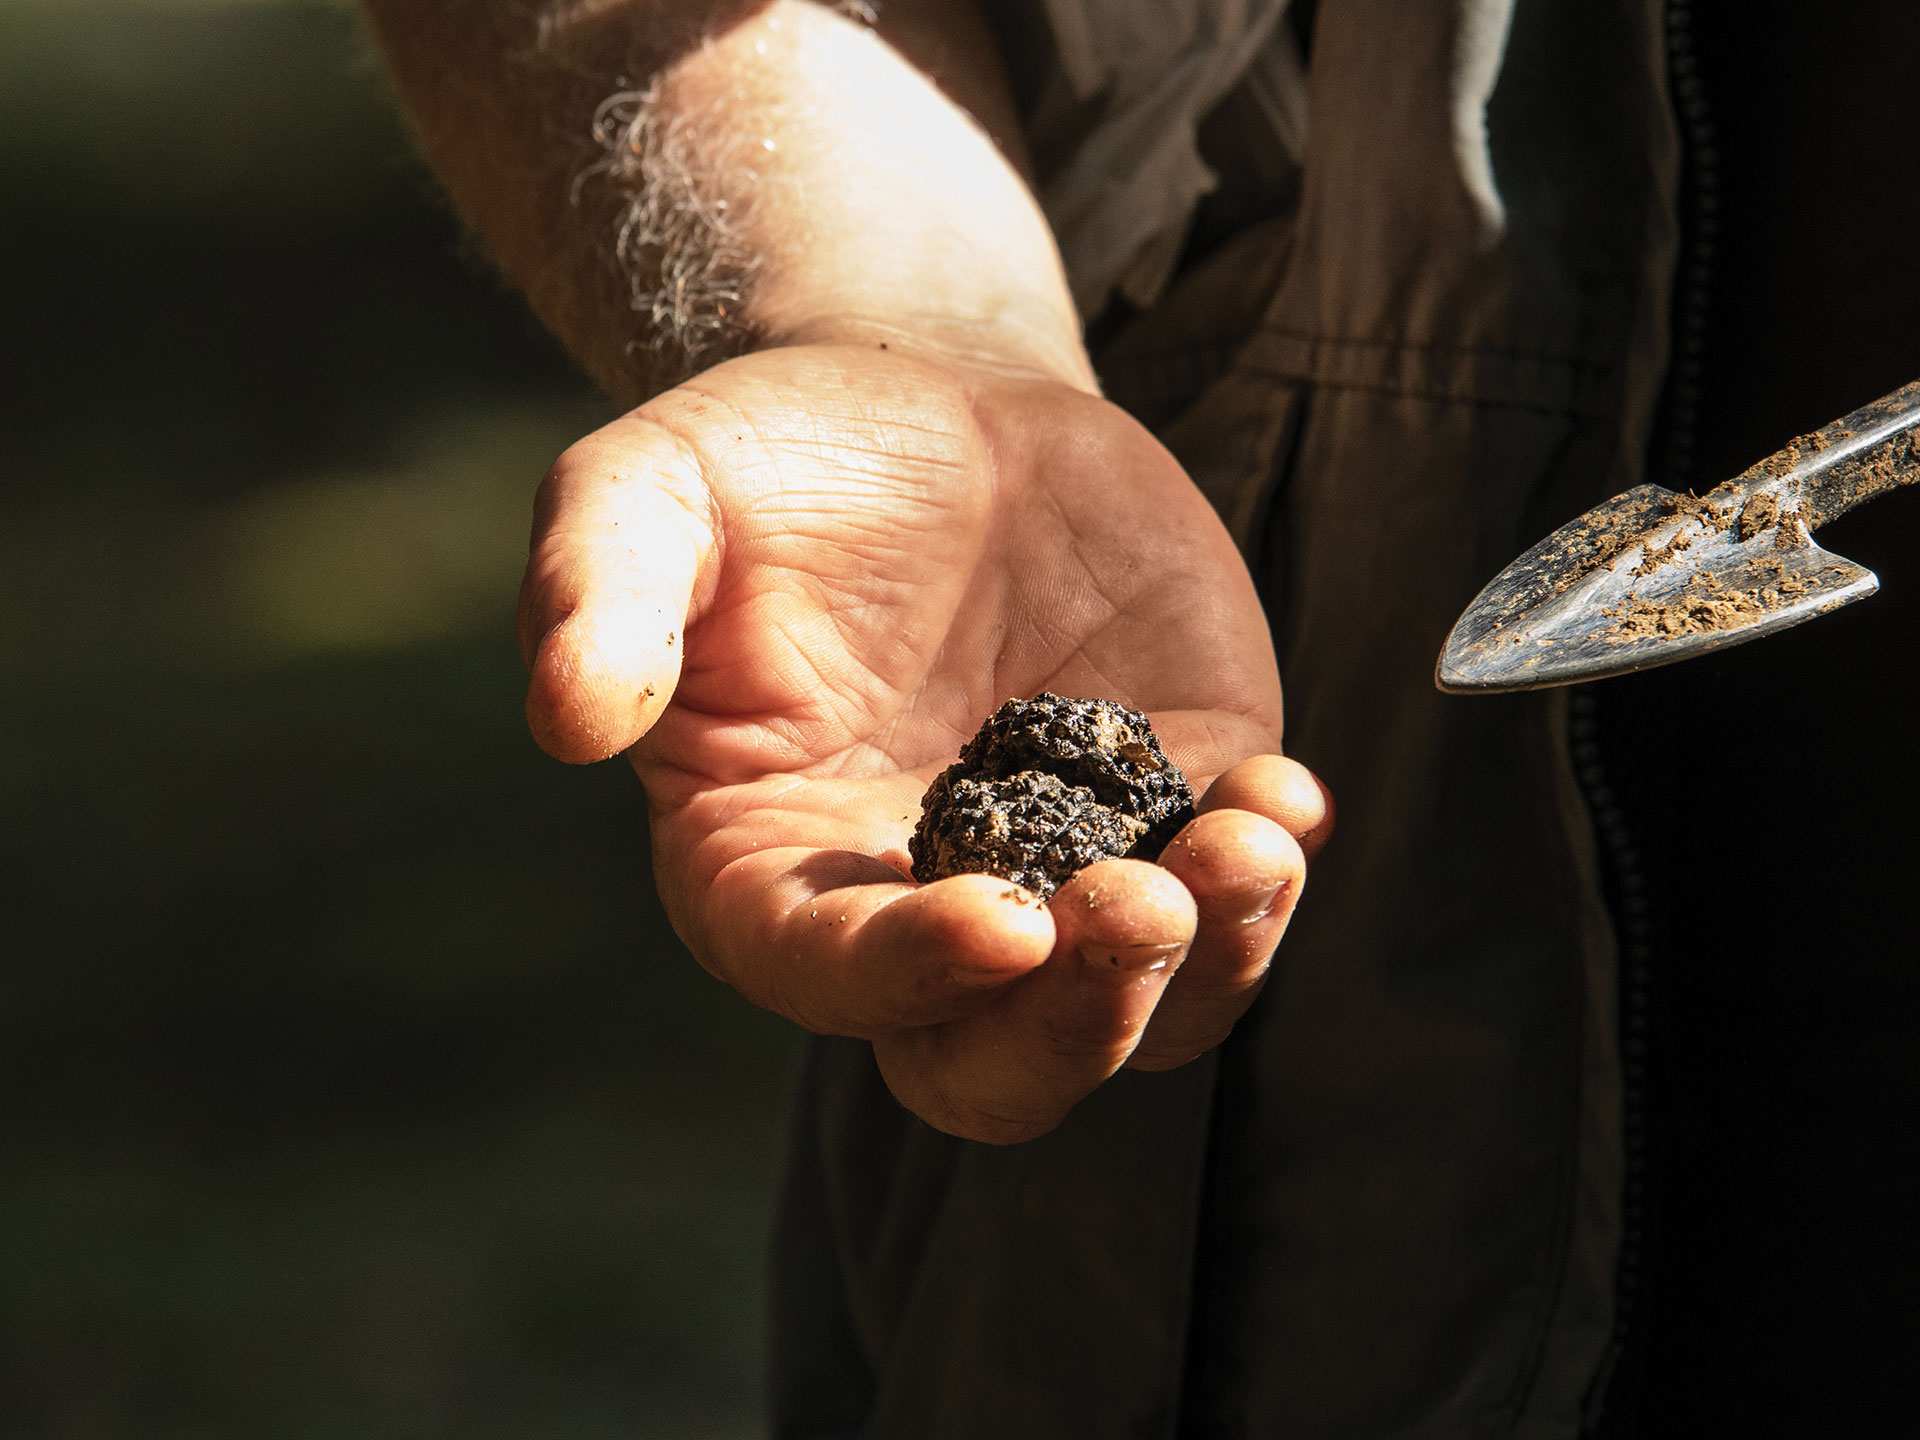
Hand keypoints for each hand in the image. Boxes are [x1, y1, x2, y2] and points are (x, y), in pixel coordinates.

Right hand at [519, 342, 1330, 1142]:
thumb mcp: (650, 495)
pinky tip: (1284, 796)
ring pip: (1146, 1005)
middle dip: (1080, 1021)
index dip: (913, 973)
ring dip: (1209, 958)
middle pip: (1001, 1061)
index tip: (1001, 917)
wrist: (925, 406)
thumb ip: (600, 596)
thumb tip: (568, 719)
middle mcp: (917, 906)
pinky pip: (1231, 890)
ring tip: (1248, 842)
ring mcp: (1059, 864)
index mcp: (772, 873)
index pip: (834, 975)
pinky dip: (1270, 866)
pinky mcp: (1168, 799)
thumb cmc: (767, 467)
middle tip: (1134, 910)